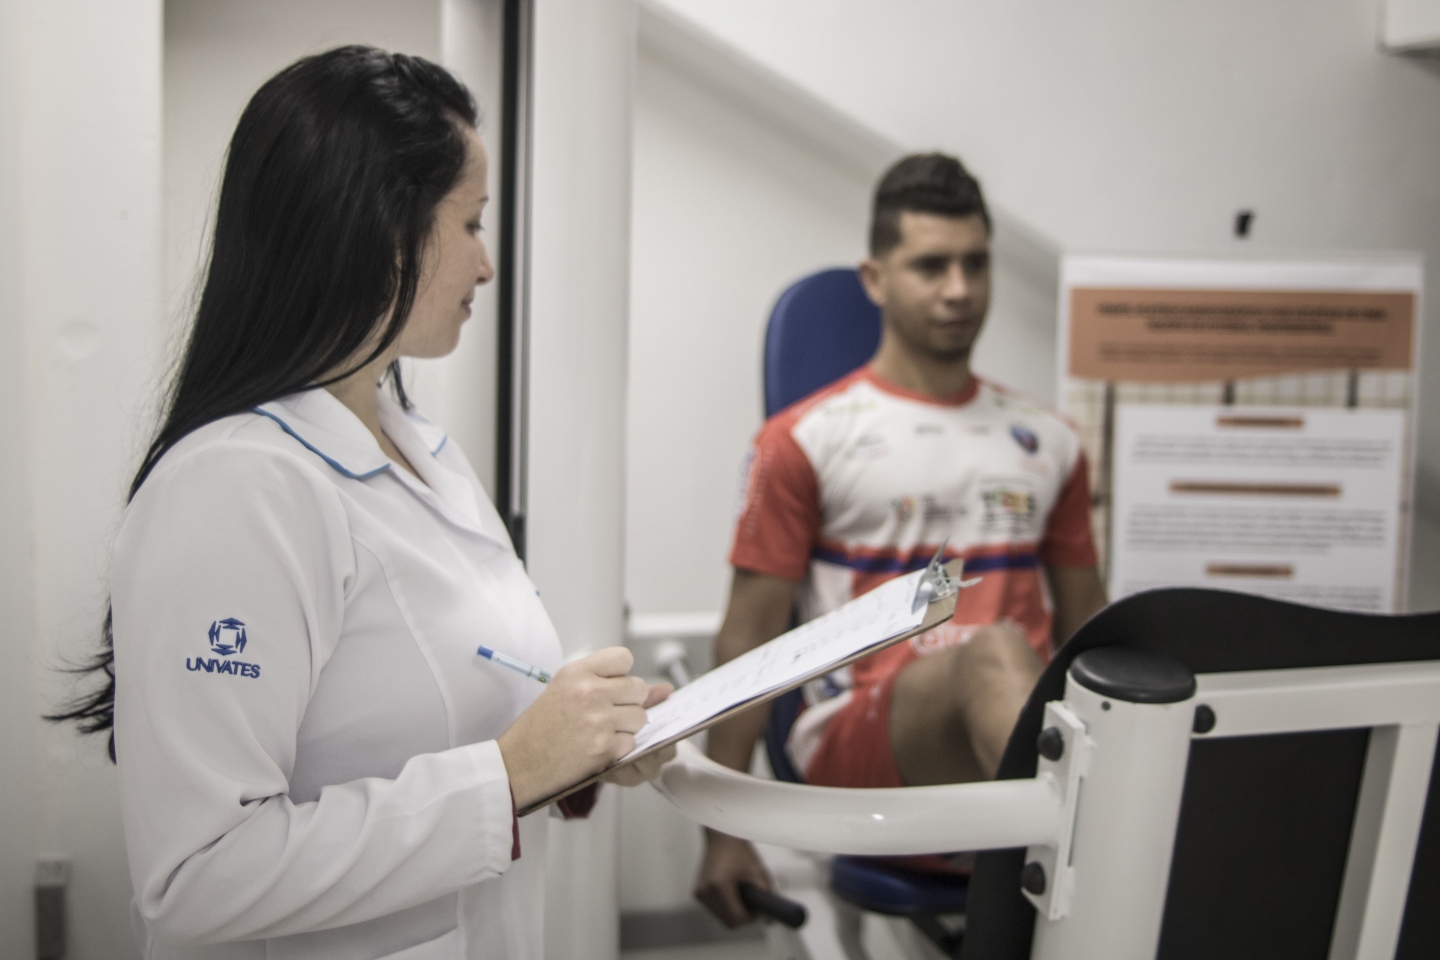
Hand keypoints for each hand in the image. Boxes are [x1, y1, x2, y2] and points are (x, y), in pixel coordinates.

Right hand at [497, 647, 664, 809]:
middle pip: (638, 688)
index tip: (610, 687)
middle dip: (629, 703)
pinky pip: (632, 743)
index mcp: (577, 672)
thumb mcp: (566, 691)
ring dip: (626, 727)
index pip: (624, 658)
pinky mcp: (604, 748)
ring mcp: (598, 721)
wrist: (517, 763)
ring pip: (640, 717)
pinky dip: (619, 749)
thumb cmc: (539, 727)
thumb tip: (665, 689)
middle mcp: (589, 692)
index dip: (621, 675)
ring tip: (599, 732)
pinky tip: (596, 748)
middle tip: (605, 714)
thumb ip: (611, 682)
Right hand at [695, 830, 771, 927]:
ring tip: (742, 894)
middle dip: (742, 916)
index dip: (750, 918)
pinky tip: (731, 892)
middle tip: (752, 902)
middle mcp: (706, 892)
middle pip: (728, 922)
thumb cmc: (740, 851)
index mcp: (719, 887)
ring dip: (733, 912)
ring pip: (721, 918)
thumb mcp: (757, 872)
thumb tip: (769, 919)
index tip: (758, 909)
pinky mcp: (698, 892)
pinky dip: (725, 907)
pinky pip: (715, 910)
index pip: (736, 919)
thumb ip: (765, 896)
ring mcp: (699, 893)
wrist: (722, 837)